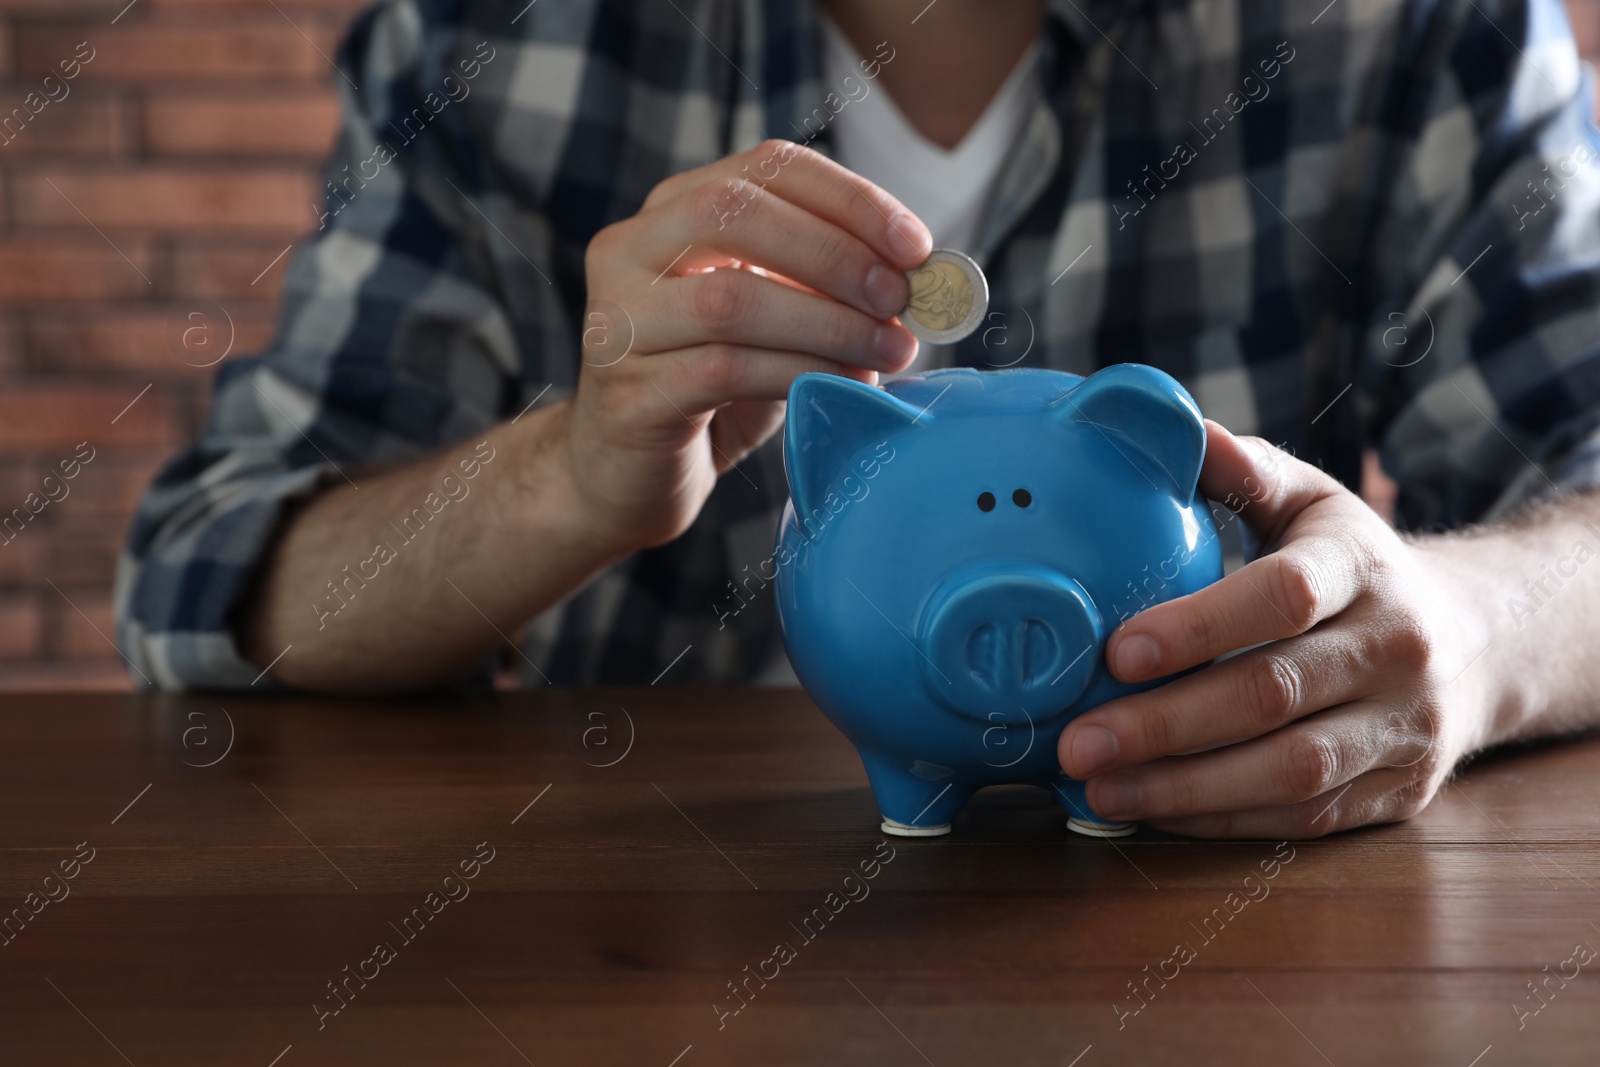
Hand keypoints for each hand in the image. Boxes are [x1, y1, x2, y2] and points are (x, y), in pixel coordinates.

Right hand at [561, 139, 930, 552]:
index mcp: (671, 211)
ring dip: (828, 323)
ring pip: (731, 299)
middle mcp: (631, 251)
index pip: (766, 168)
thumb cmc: (708, 390)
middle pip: (736, 213)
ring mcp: (618, 321)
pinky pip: (723, 371)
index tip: (915, 245)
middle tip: (900, 298)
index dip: (849, 198)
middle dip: (835, 253)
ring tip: (889, 350)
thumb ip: (824, 286)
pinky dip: (797, 373)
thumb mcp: (771, 319)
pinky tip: (842, 386)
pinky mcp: (627, 393)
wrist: (623, 476)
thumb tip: (919, 279)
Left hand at [1056, 421, 1496, 837]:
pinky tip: (1153, 810)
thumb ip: (1244, 471)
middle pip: (1274, 694)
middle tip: (1078, 742)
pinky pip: (1304, 819)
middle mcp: (1397, 648)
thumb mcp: (1312, 502)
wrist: (1475, 642)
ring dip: (1185, 788)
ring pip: (1291, 771)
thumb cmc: (1355, 567)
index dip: (1198, 627)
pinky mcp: (1399, 792)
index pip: (1283, 597)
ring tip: (1099, 788)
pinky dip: (1222, 821)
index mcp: (1364, 565)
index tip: (1116, 652)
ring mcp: (1404, 727)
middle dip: (1166, 725)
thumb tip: (1171, 429)